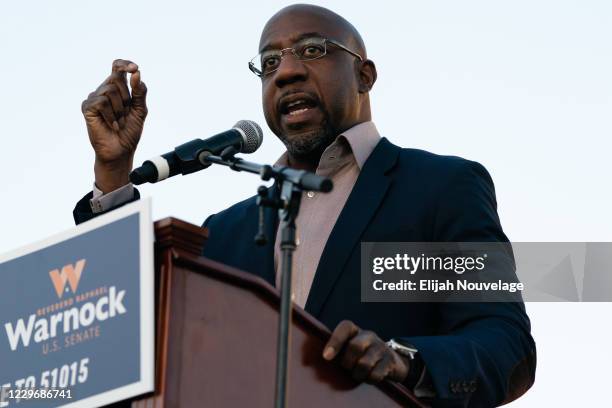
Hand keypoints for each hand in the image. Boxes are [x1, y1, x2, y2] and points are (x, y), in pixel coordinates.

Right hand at [81, 59, 147, 192]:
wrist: (121, 151)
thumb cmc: (130, 131)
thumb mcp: (139, 110)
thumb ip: (139, 92)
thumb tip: (136, 73)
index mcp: (117, 89)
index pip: (117, 68)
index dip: (124, 64)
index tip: (134, 68)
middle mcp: (103, 90)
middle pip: (116, 78)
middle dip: (127, 97)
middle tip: (126, 114)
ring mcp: (94, 98)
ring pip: (110, 90)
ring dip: (120, 109)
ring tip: (119, 121)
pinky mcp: (87, 108)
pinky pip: (101, 102)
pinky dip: (111, 115)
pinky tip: (113, 125)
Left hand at [322, 320, 408, 383]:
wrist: (390, 361)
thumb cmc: (360, 356)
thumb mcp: (347, 348)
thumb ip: (335, 350)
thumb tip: (318, 359)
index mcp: (354, 330)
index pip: (345, 328)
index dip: (335, 341)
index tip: (326, 357)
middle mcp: (368, 335)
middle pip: (355, 347)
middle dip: (347, 362)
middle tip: (346, 368)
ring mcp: (381, 347)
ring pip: (364, 363)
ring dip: (357, 374)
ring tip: (357, 374)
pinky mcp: (390, 360)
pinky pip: (375, 375)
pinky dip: (369, 380)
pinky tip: (368, 377)